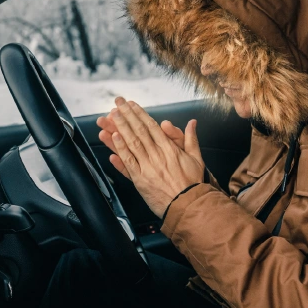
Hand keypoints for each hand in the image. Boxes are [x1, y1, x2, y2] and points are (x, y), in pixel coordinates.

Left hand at [101, 97, 204, 216]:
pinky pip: (128, 161)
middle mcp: (157, 155)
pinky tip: (113, 138)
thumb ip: (191, 139)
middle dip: (127, 115)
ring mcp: (147, 167)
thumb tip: (192, 123)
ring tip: (111, 115)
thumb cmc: (192, 184)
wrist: (188, 205)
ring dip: (120, 127)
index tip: (131, 104)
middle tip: (117, 102)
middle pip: (139, 130)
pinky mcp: (140, 179)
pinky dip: (120, 149)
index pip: (152, 126)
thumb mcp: (196, 158)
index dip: (140, 113)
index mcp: (170, 149)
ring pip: (131, 142)